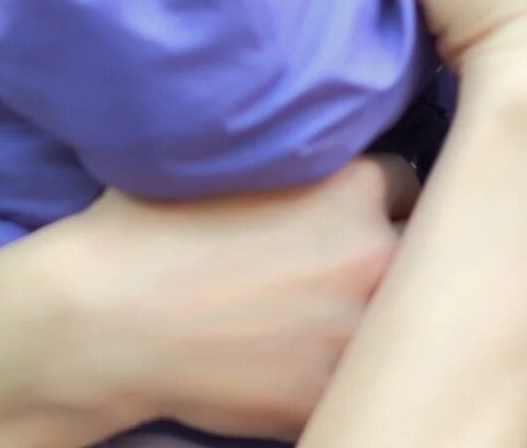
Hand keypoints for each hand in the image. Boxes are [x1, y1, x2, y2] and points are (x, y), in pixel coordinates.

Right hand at [42, 158, 417, 438]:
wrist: (105, 320)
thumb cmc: (154, 228)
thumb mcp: (239, 158)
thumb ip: (301, 149)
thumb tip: (325, 133)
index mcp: (354, 185)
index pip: (405, 179)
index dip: (377, 196)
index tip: (352, 212)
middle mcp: (372, 254)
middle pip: (422, 244)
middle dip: (396, 249)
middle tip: (351, 261)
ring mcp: (356, 331)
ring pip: (404, 312)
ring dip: (382, 309)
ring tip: (333, 310)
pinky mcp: (328, 393)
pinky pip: (365, 373)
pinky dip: (345, 367)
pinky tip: (305, 357)